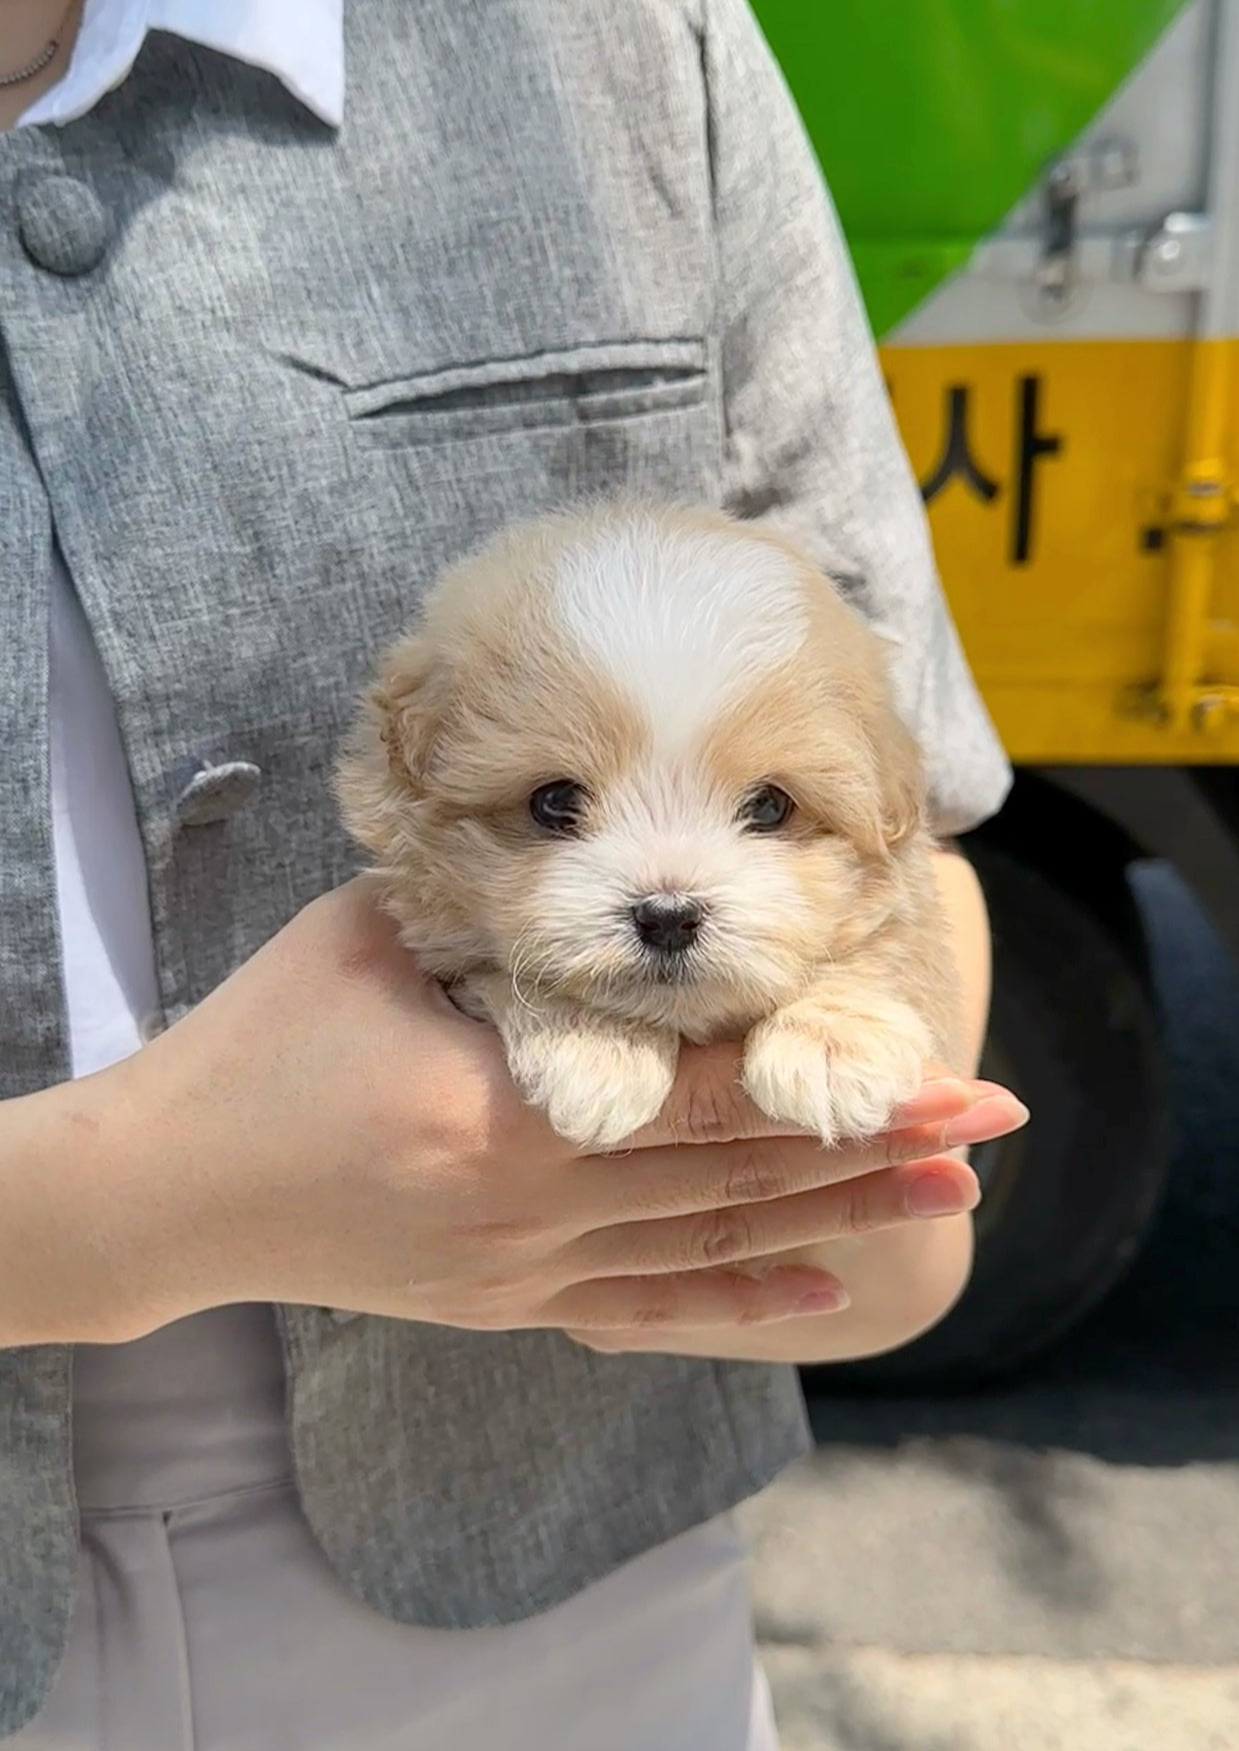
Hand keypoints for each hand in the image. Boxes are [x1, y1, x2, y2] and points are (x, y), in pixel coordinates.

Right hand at [76, 880, 1020, 1346]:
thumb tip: (598, 870)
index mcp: (497, 1111)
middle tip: (990, 1126)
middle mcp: (525, 1209)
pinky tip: (817, 1297)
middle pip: (735, 1178)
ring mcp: (518, 1273)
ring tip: (943, 1198)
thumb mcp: (374, 940)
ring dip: (830, 1219)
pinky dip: (735, 1301)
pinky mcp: (502, 1307)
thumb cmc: (261, 1044)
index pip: (703, 1100)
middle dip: (872, 1150)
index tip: (942, 1072)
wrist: (171, 1191)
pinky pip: (642, 1308)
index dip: (829, 1087)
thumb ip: (494, 916)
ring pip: (707, 1245)